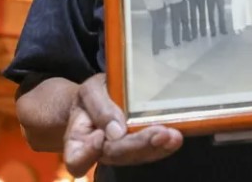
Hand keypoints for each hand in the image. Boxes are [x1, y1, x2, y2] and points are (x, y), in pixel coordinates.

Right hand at [64, 73, 182, 175]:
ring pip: (136, 156)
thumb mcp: (90, 92)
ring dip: (157, 147)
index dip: (87, 152)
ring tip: (173, 136)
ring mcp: (120, 154)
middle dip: (138, 145)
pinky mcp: (138, 150)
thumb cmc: (92, 96)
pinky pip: (150, 152)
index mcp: (78, 141)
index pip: (77, 158)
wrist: (101, 99)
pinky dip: (163, 145)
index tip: (98, 136)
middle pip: (116, 155)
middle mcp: (100, 153)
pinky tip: (175, 136)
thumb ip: (100, 108)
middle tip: (159, 133)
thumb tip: (116, 131)